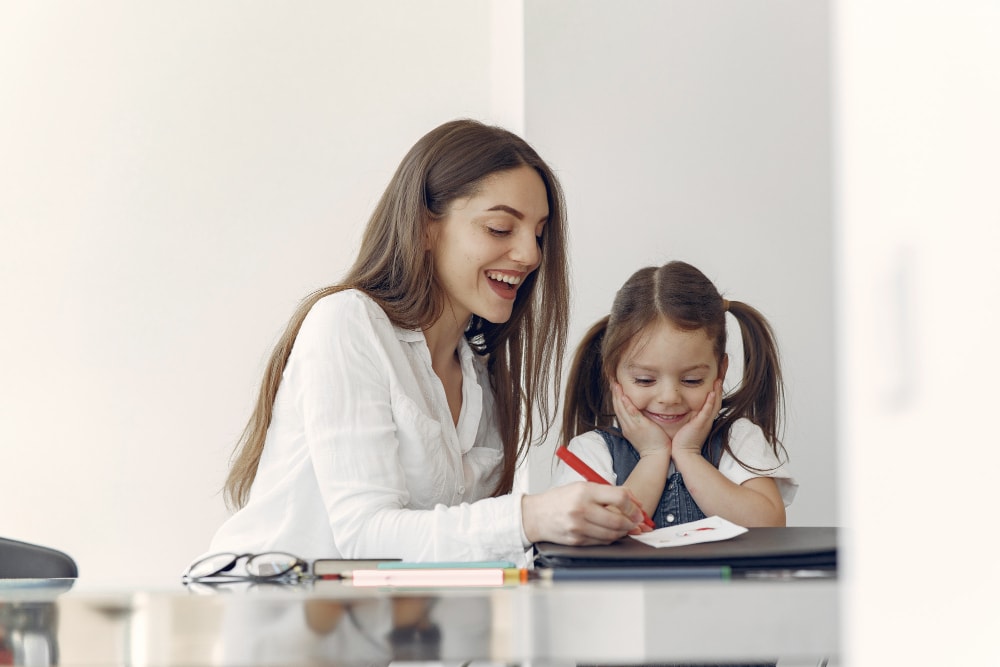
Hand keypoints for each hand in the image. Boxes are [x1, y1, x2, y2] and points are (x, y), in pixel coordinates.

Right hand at [521, 482, 649, 545]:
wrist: (535, 515)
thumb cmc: (560, 499)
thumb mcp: (582, 487)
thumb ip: (607, 492)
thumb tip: (634, 501)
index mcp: (584, 491)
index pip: (619, 498)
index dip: (633, 506)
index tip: (638, 510)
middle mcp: (581, 509)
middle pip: (617, 520)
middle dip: (631, 523)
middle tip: (636, 522)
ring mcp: (578, 527)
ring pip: (612, 534)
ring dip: (623, 532)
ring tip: (625, 527)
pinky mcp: (576, 540)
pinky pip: (601, 542)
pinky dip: (610, 538)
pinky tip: (610, 532)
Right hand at [612, 381, 669, 458]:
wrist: (657, 455)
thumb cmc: (654, 445)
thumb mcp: (643, 432)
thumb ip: (640, 423)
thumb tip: (642, 415)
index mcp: (627, 427)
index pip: (619, 410)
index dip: (616, 398)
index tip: (615, 388)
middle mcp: (627, 426)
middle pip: (617, 407)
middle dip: (614, 394)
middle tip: (612, 382)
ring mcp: (632, 426)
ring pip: (622, 409)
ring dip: (618, 396)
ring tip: (615, 384)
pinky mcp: (640, 426)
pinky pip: (631, 413)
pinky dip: (626, 404)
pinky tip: (624, 396)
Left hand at [670, 378, 722, 455]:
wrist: (683, 453)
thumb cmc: (683, 440)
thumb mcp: (688, 424)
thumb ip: (689, 415)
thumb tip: (684, 406)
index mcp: (705, 418)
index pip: (713, 401)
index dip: (716, 389)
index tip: (718, 376)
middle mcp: (708, 419)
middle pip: (718, 400)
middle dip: (720, 387)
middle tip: (723, 373)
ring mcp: (705, 421)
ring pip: (715, 404)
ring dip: (717, 391)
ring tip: (719, 379)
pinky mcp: (700, 425)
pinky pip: (707, 412)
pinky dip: (710, 402)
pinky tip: (712, 394)